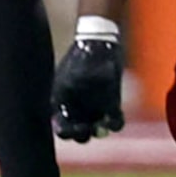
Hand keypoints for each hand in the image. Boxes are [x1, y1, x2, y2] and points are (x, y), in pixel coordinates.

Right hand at [50, 22, 126, 141]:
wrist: (99, 42)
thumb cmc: (83, 54)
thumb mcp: (76, 69)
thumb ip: (76, 85)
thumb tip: (77, 103)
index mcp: (61, 103)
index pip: (60, 128)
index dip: (67, 132)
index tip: (79, 126)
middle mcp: (76, 109)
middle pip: (77, 134)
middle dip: (83, 134)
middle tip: (91, 127)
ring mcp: (93, 108)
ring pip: (95, 130)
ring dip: (100, 131)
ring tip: (105, 123)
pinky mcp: (110, 104)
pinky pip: (112, 121)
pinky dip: (114, 123)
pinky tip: (115, 116)